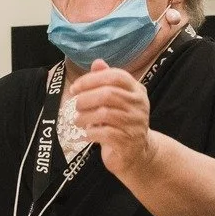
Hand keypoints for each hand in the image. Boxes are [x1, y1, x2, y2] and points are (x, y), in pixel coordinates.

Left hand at [70, 60, 156, 175]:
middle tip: (75, 105)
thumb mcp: (116, 100)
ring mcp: (136, 124)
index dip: (91, 79)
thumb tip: (97, 62)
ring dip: (85, 116)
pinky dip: (90, 133)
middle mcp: (140, 105)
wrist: (136, 153)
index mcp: (137, 90)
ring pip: (105, 114)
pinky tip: (86, 134)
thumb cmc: (121, 122)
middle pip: (108, 94)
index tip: (75, 88)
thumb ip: (106, 80)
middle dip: (86, 98)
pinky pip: (105, 133)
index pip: (115, 76)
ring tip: (77, 120)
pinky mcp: (128, 143)